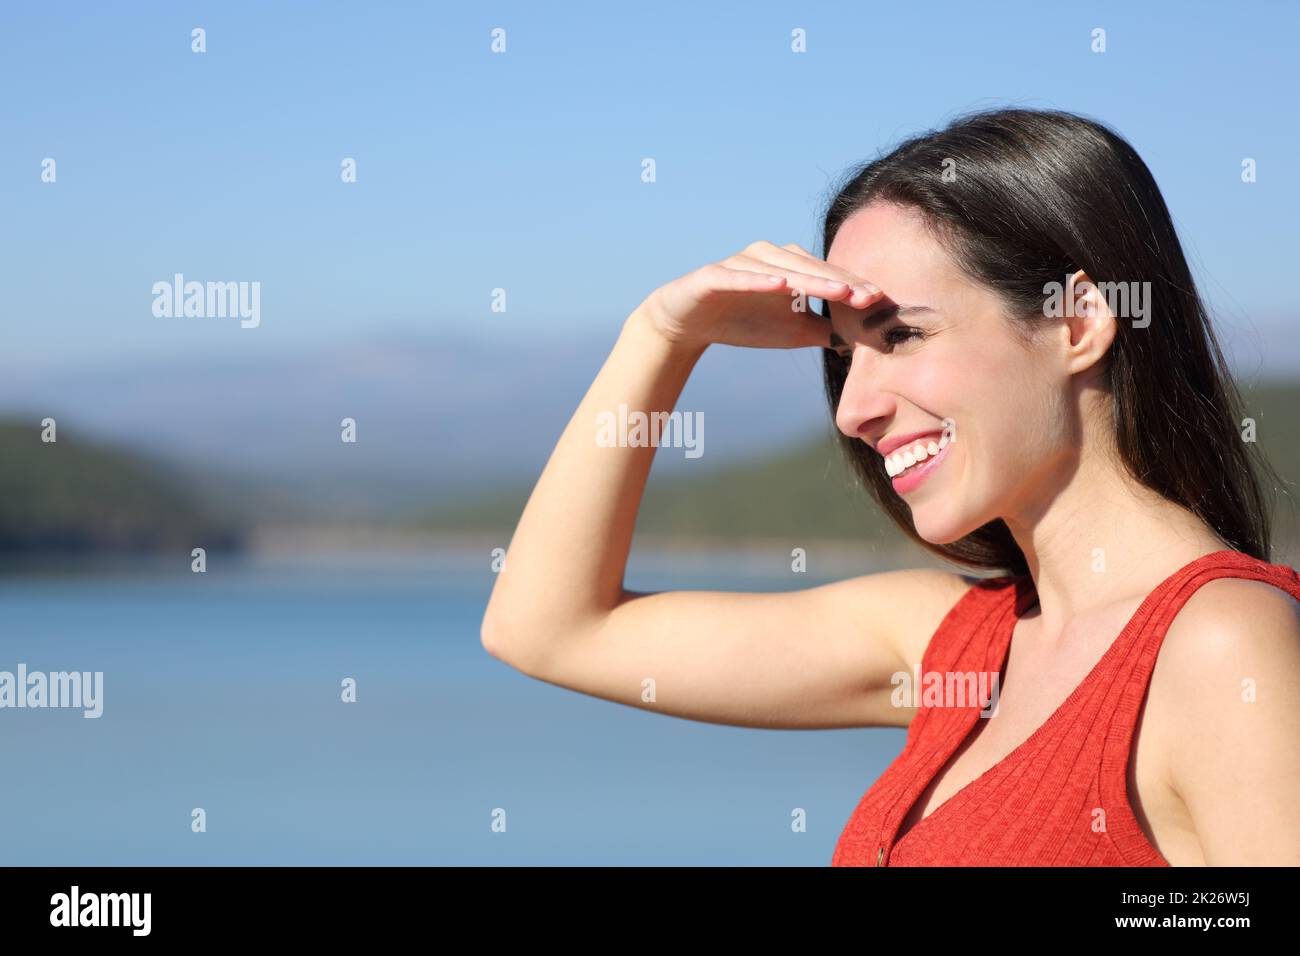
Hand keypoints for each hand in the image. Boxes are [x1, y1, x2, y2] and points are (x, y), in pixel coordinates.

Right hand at [633, 241, 882, 350]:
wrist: (688, 322)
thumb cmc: (743, 321)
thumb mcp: (790, 332)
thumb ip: (822, 330)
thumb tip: (861, 339)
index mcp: (789, 267)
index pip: (826, 276)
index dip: (853, 286)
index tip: (881, 300)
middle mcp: (768, 257)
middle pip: (810, 268)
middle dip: (840, 281)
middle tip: (868, 295)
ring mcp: (740, 263)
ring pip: (781, 269)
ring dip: (810, 279)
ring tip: (838, 291)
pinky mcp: (714, 274)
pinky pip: (739, 276)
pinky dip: (759, 279)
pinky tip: (780, 286)